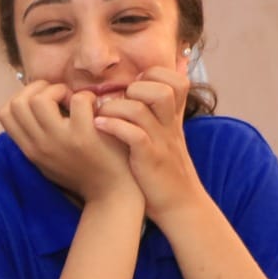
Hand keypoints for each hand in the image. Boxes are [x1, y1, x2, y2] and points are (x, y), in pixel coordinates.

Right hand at [0, 79, 138, 205]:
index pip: (5, 113)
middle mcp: (39, 145)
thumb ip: (38, 137)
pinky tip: (95, 108)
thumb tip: (33, 106)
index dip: (22, 96)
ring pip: (40, 99)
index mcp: (29, 149)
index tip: (43, 100)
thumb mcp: (49, 159)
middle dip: (40, 88)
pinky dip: (88, 97)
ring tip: (74, 100)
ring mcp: (60, 141)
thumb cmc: (83, 172)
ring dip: (60, 90)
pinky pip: (79, 101)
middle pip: (19, 102)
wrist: (111, 193)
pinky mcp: (84, 136)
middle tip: (60, 96)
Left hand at [92, 69, 204, 224]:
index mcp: (173, 118)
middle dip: (137, 87)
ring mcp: (161, 141)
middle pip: (164, 88)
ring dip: (119, 106)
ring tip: (100, 114)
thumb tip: (145, 94)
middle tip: (115, 100)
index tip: (132, 86)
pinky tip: (98, 127)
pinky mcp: (150, 159)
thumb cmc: (162, 168)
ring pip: (146, 107)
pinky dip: (115, 127)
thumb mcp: (165, 136)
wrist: (178, 203)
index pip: (177, 81)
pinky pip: (135, 135)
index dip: (155, 75)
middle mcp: (169, 125)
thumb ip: (158, 113)